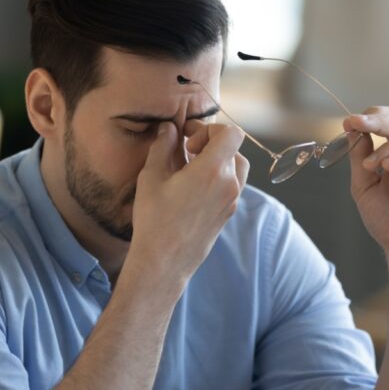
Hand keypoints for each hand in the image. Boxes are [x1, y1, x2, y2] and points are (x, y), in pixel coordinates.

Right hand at [129, 121, 248, 283]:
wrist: (165, 261)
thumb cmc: (155, 219)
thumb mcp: (152, 177)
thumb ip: (163, 146)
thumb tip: (169, 128)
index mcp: (213, 170)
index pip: (231, 133)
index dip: (210, 129)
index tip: (188, 140)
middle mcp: (230, 184)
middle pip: (234, 149)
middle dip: (211, 144)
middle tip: (186, 151)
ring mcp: (232, 201)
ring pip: (236, 167)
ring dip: (218, 161)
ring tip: (191, 169)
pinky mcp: (228, 214)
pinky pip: (232, 186)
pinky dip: (218, 178)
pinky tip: (193, 187)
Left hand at [344, 106, 388, 274]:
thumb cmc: (387, 223)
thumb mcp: (364, 187)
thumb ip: (360, 158)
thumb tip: (353, 127)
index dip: (371, 117)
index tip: (348, 121)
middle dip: (377, 121)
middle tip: (356, 123)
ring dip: (387, 146)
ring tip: (370, 165)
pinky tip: (387, 167)